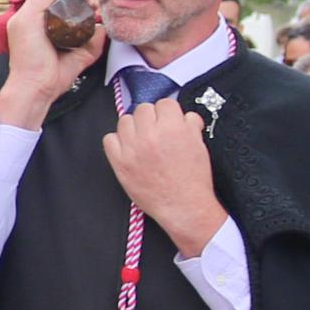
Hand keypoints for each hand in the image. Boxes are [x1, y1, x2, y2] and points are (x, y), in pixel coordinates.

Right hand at [0, 0, 104, 126]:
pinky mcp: (25, 20)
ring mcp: (22, 18)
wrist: (36, 91)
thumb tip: (103, 27)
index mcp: (32, 24)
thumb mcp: (78, 55)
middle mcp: (24, 18)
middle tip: (91, 0)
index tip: (89, 3)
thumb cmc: (51, 78)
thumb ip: (91, 42)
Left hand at [105, 97, 228, 255]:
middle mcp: (150, 135)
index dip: (168, 113)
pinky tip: (128, 149)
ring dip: (134, 128)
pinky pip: (109, 139)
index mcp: (173, 128)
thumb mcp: (199, 145)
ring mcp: (132, 148)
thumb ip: (190, 125)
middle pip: (143, 109)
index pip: (164, 103)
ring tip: (142, 140)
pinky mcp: (120, 162)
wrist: (184, 206)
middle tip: (156, 131)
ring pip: (125, 121)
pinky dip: (117, 142)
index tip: (168, 121)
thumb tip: (184, 116)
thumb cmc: (193, 180)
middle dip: (151, 118)